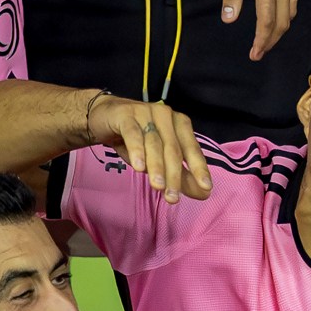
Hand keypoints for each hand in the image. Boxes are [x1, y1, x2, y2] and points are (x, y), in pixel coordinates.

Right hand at [88, 95, 211, 203]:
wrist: (103, 117)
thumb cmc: (136, 140)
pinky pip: (133, 134)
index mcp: (180, 124)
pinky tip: (138, 167)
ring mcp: (146, 112)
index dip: (199, 168)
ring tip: (158, 186)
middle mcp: (166, 116)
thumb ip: (181, 176)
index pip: (192, 149)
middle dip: (174, 175)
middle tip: (173, 198)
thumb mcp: (159, 160)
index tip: (206, 188)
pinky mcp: (126, 114)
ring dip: (156, 167)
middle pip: (173, 149)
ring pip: (154, 143)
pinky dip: (137, 151)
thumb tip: (204, 194)